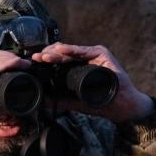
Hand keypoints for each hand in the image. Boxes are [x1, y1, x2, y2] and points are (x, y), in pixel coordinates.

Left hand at [30, 42, 153, 122]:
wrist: (122, 106)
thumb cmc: (101, 103)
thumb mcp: (76, 101)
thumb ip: (60, 99)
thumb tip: (43, 100)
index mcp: (78, 68)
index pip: (59, 61)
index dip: (46, 62)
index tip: (34, 64)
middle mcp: (85, 59)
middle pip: (62, 54)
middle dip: (48, 55)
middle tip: (36, 59)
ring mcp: (93, 55)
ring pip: (70, 51)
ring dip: (55, 52)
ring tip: (44, 56)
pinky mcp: (101, 53)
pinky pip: (82, 50)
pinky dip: (70, 50)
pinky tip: (60, 51)